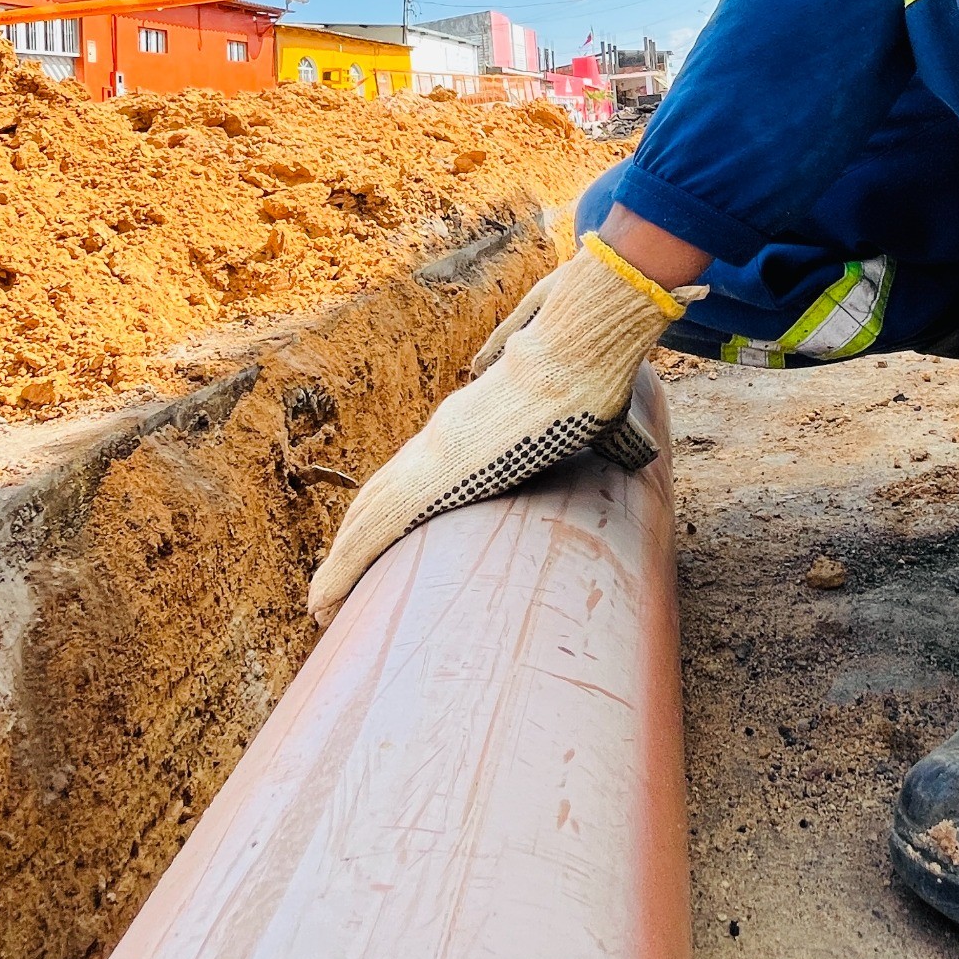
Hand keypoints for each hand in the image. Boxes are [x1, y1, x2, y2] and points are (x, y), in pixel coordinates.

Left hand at [306, 235, 685, 621]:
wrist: (578, 354)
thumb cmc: (591, 376)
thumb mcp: (599, 420)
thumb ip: (605, 436)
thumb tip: (639, 452)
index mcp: (471, 428)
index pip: (417, 476)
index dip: (393, 509)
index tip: (381, 540)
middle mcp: (440, 441)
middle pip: (379, 498)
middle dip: (356, 544)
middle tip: (336, 587)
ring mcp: (430, 458)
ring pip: (366, 519)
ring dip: (341, 564)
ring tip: (319, 605)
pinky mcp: (431, 481)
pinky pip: (373, 533)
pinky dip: (344, 569)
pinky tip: (321, 600)